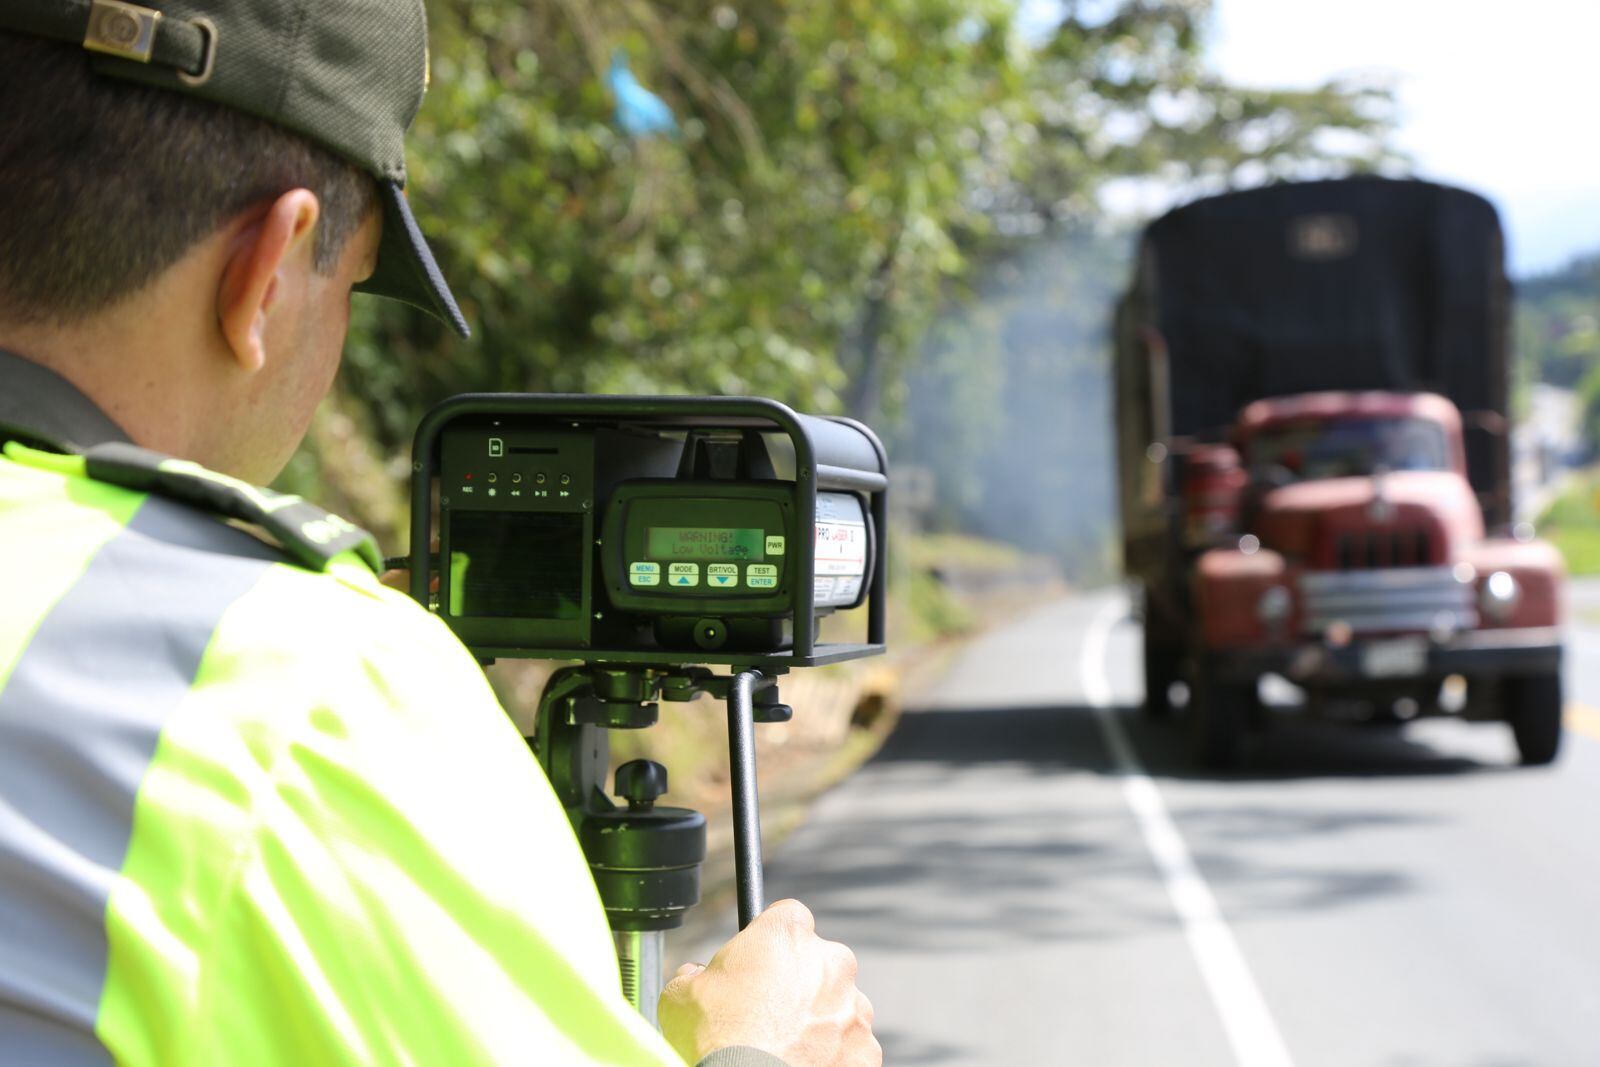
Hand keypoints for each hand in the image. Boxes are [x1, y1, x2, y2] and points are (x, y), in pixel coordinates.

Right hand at [658, 899, 878, 1066]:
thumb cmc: (715, 1039)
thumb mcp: (681, 994)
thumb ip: (696, 974)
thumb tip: (695, 976)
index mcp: (787, 934)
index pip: (788, 918)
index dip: (771, 942)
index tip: (759, 963)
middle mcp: (831, 962)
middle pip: (819, 962)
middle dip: (799, 982)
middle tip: (769, 1012)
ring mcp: (854, 1007)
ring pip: (838, 1005)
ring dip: (818, 1019)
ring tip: (784, 1046)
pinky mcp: (866, 1049)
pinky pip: (849, 1045)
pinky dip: (832, 1055)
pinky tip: (802, 1064)